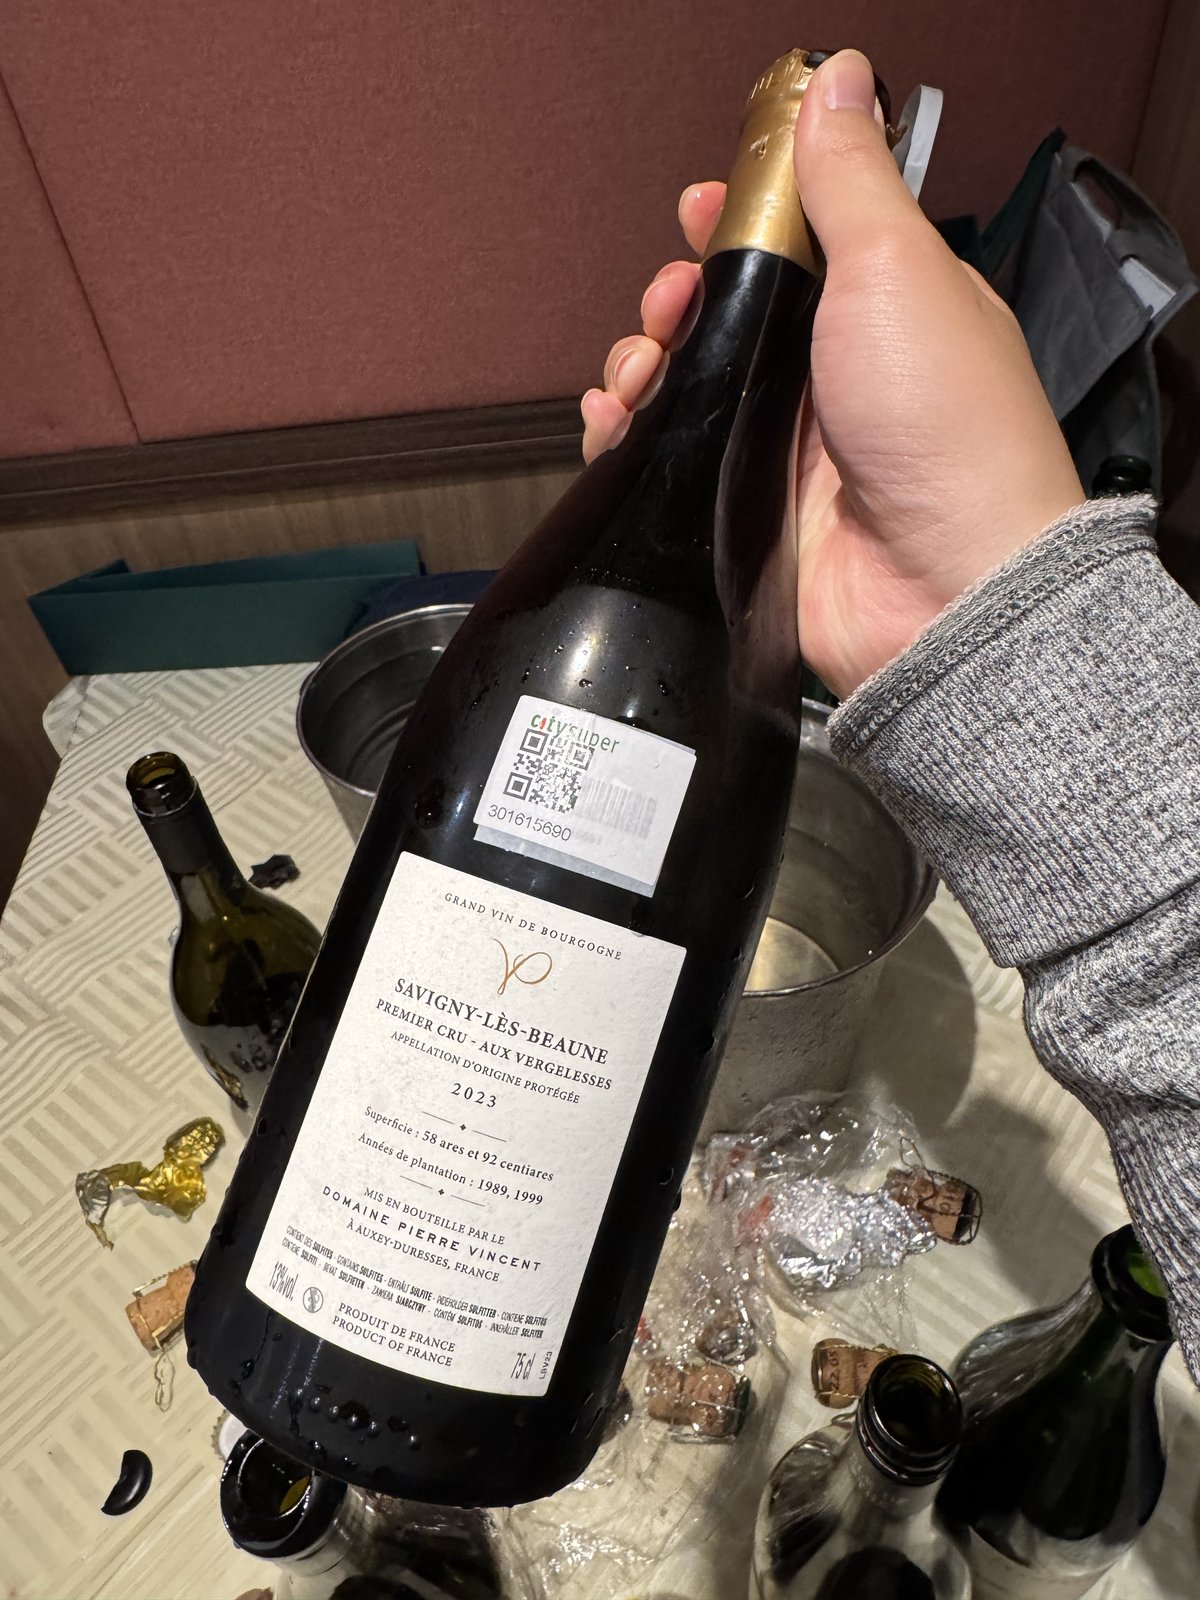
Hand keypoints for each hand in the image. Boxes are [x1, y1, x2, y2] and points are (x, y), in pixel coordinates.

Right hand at [581, 50, 1084, 695]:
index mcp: (880, 308)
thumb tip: (839, 81)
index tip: (699, 210)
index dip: (738, 221)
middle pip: (725, 313)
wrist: (939, 588)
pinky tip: (616, 420)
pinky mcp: (743, 511)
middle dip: (678, 295)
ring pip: (687, 386)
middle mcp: (832, 377)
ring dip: (645, 361)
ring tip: (641, 366)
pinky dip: (630, 436)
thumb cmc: (945, 430)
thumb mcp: (897, 269)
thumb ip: (852, 179)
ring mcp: (784, 448)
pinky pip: (668, 462)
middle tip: (671, 300)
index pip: (795, 244)